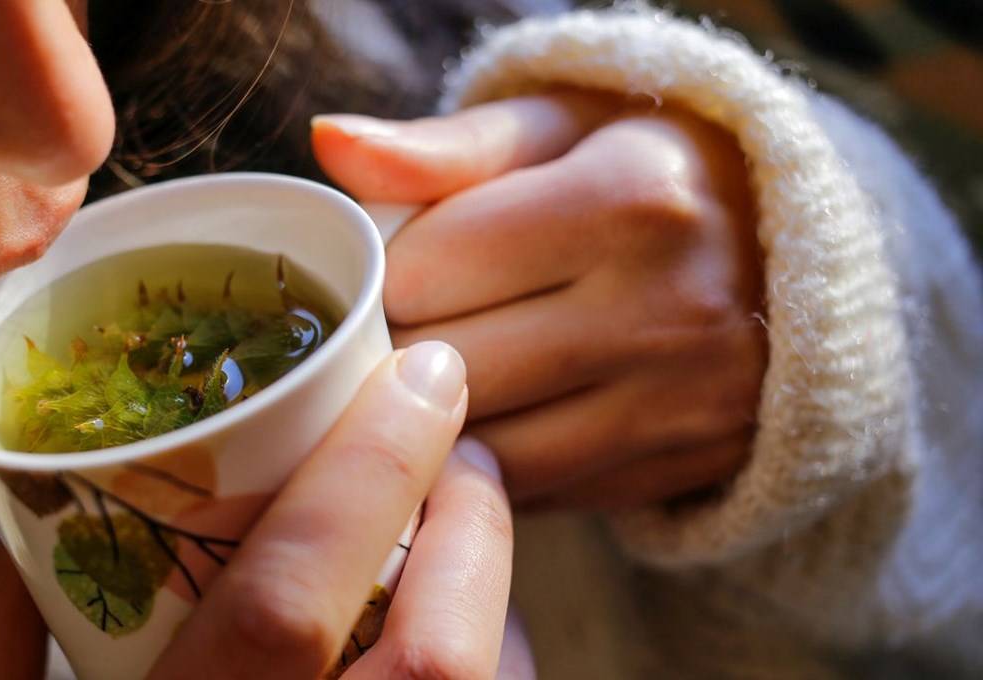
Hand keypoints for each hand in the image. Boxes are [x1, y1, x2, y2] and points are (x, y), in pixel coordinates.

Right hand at [0, 342, 529, 678]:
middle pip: (438, 657)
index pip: (290, 608)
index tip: (424, 370)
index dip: (368, 474)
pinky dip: (501, 656)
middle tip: (464, 446)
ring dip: (496, 591)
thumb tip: (5, 550)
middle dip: (472, 525)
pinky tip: (468, 623)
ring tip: (468, 520)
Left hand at [313, 91, 766, 510]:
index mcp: (628, 199)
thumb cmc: (650, 171)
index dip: (381, 276)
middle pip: (446, 372)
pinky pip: (540, 496)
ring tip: (431, 380)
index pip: (423, 271)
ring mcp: (683, 403)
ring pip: (485, 453)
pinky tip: (493, 421)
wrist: (800, 252)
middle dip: (394, 355)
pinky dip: (495, 468)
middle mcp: (665, 310)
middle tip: (393, 330)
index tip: (388, 269)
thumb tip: (331, 143)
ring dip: (434, 427)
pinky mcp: (687, 466)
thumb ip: (445, 145)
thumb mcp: (561, 127)